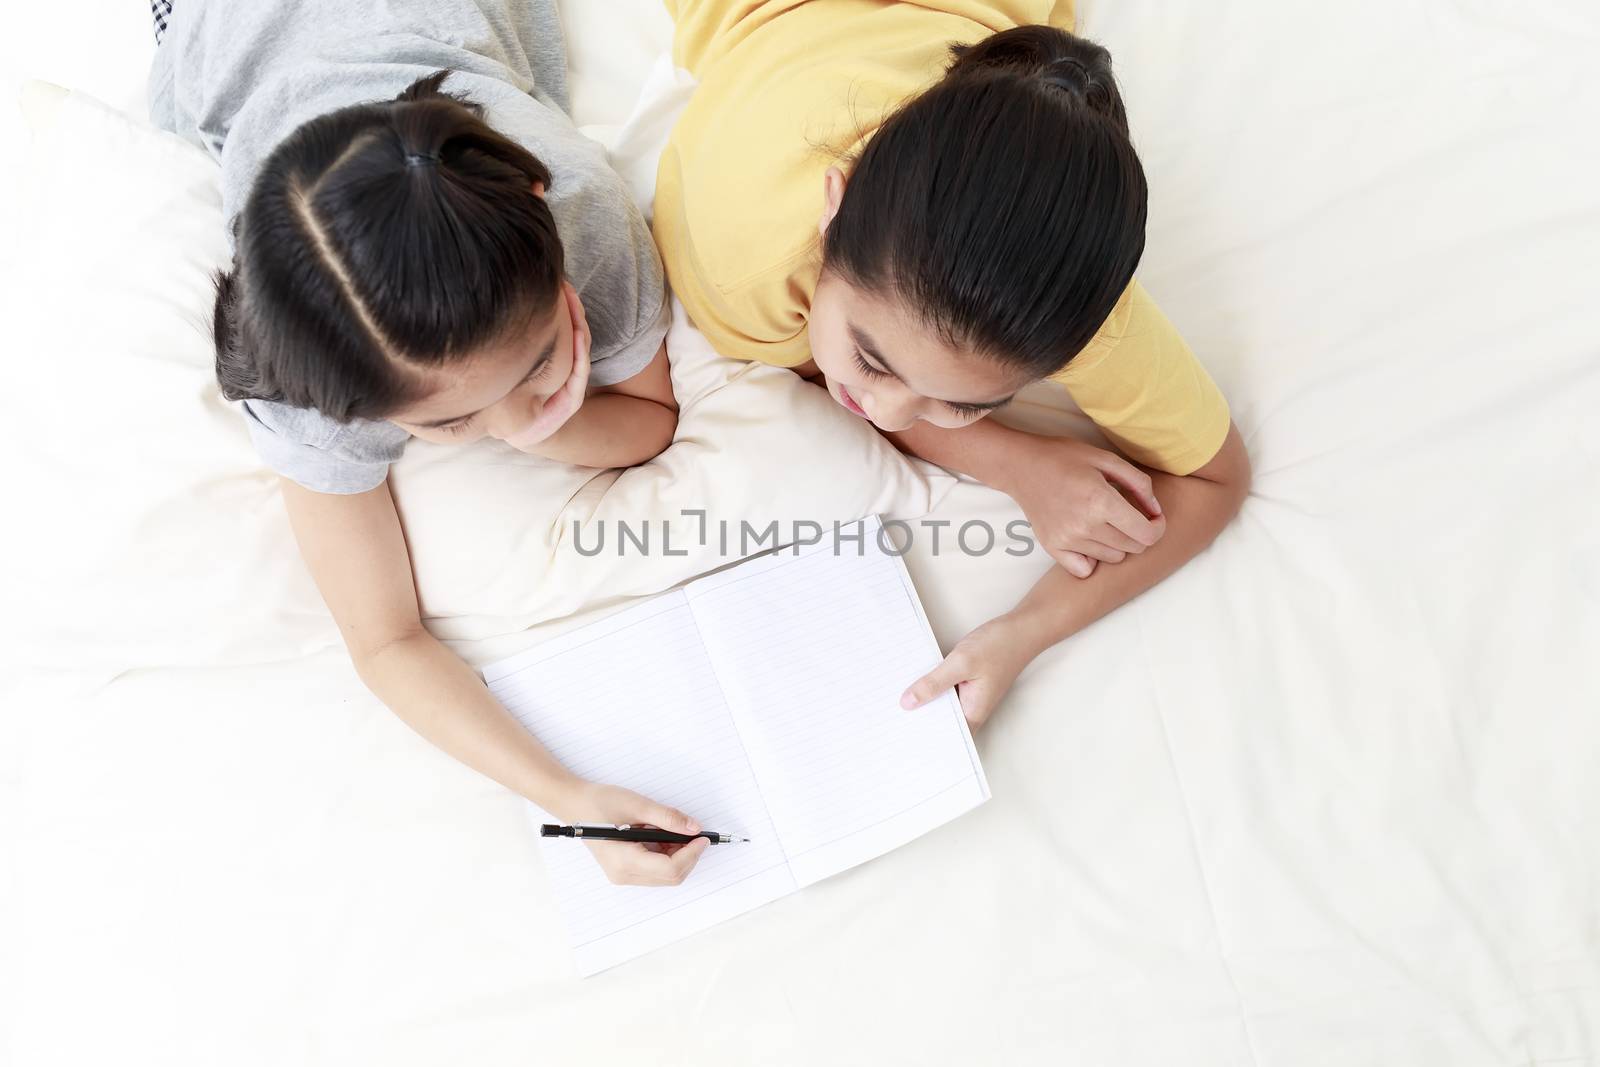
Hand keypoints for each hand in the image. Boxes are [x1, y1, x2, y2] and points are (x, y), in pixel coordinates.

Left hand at [512, 282, 592, 451]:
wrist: (511, 432)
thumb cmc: (504, 398)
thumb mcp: (501, 364)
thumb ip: (502, 340)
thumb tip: (484, 305)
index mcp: (551, 357)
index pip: (561, 326)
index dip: (560, 305)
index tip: (555, 283)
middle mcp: (563, 367)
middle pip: (574, 331)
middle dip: (572, 308)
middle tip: (565, 286)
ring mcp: (570, 382)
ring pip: (581, 346)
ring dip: (579, 324)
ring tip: (573, 302)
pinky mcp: (572, 399)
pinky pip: (580, 371)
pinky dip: (581, 351)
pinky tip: (578, 332)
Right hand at [555, 780, 708, 886]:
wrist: (576, 805)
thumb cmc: (601, 803)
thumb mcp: (638, 805)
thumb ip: (668, 818)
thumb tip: (694, 828)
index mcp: (625, 861)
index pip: (669, 868)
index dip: (691, 854)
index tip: (702, 837)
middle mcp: (624, 874)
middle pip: (670, 876)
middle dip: (688, 856)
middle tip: (695, 833)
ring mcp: (623, 875)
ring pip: (664, 876)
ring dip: (679, 856)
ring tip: (676, 831)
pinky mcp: (625, 870)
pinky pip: (655, 870)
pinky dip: (668, 855)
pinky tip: (665, 837)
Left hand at [900, 615, 1037, 729]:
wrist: (1022, 629)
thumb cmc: (999, 646)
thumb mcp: (961, 663)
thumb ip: (933, 683)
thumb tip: (908, 703)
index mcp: (972, 713)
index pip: (944, 737)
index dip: (923, 739)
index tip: (899, 736)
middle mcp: (971, 709)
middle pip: (940, 721)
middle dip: (918, 718)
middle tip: (888, 715)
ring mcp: (969, 696)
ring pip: (941, 704)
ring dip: (923, 700)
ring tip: (893, 698)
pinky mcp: (966, 683)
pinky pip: (944, 689)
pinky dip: (931, 685)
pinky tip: (913, 679)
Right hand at [1003, 435, 1165, 578]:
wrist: (1021, 466)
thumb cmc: (1064, 457)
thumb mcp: (1106, 459)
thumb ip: (1138, 483)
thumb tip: (1156, 511)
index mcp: (1101, 501)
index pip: (1146, 535)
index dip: (1157, 528)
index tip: (1153, 517)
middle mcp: (1085, 526)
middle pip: (1133, 548)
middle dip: (1139, 533)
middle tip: (1129, 515)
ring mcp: (1067, 540)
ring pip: (1113, 558)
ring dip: (1117, 543)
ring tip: (1105, 522)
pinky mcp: (1053, 548)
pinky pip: (1085, 569)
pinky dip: (1092, 558)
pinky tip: (1089, 539)